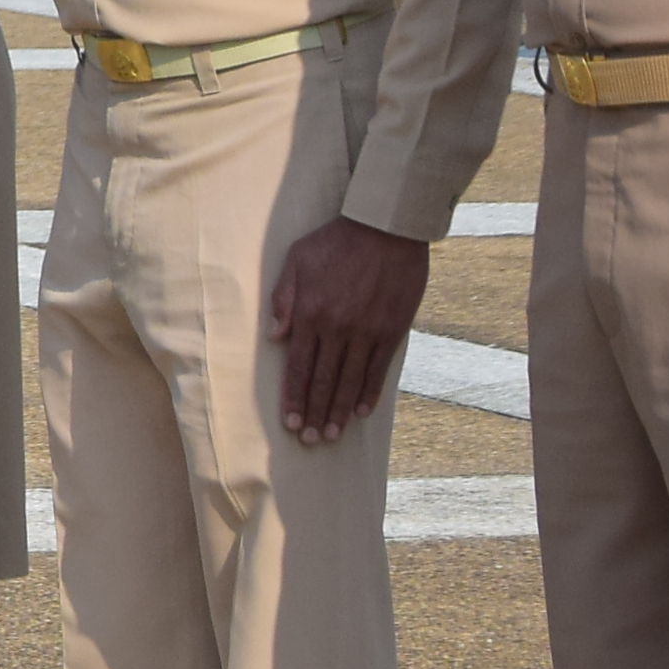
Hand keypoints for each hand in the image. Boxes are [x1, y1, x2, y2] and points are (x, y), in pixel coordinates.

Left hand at [268, 216, 429, 442]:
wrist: (385, 228)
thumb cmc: (335, 241)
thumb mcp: (296, 260)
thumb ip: (284, 299)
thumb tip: (275, 336)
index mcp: (311, 313)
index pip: (299, 365)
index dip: (294, 396)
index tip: (290, 422)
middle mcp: (338, 328)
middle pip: (324, 379)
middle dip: (316, 412)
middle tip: (311, 440)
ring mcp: (368, 331)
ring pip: (351, 380)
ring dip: (340, 410)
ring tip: (333, 434)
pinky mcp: (392, 329)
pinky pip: (379, 368)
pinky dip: (369, 392)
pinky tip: (361, 412)